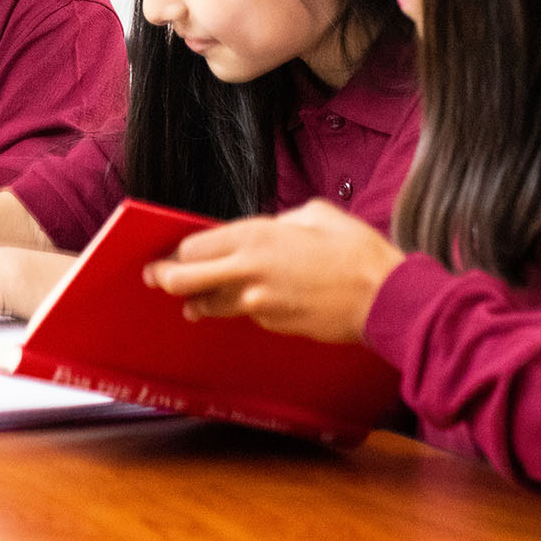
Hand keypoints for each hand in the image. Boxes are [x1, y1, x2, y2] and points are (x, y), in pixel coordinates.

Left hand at [143, 199, 404, 343]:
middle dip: (164, 278)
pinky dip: (242, 307)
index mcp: (254, 238)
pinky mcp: (274, 325)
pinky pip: (247, 314)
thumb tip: (266, 229)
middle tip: (154, 277)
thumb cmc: (356, 251)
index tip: (169, 253)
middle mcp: (247, 272)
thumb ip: (278, 222)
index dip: (177, 252)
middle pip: (186, 280)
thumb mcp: (314, 215)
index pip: (193, 248)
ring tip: (189, 301)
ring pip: (211, 304)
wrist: (386, 298)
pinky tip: (249, 301)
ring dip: (197, 301)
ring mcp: (259, 305)